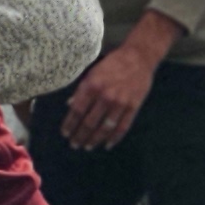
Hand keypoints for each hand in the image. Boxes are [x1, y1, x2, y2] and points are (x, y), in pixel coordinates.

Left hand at [61, 19, 174, 149]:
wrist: (138, 57)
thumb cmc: (113, 63)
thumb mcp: (93, 72)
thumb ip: (82, 90)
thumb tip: (70, 105)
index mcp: (92, 86)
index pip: (77, 110)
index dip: (70, 124)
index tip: (65, 134)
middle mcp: (105, 96)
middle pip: (89, 123)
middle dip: (80, 136)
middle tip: (74, 144)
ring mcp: (120, 103)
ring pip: (105, 128)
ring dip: (95, 140)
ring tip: (88, 146)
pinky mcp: (133, 107)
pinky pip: (122, 127)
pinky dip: (114, 138)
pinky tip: (107, 145)